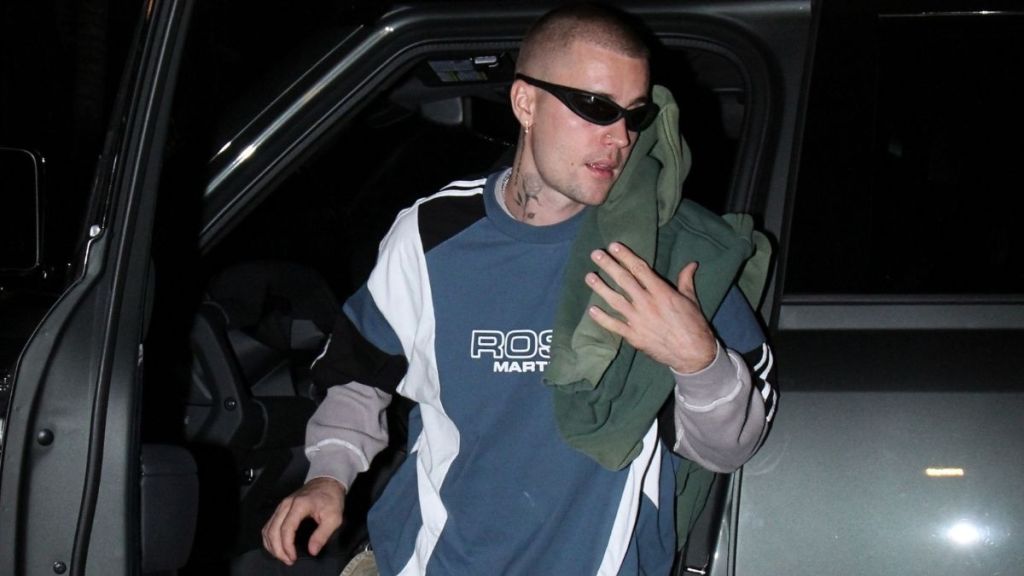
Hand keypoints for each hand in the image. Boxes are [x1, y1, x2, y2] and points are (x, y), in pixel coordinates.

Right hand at [261, 477, 345, 564]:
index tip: (293, 557)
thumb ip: (323, 534)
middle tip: (288, 560)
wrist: (328, 483)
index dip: (287, 546)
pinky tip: (276, 546)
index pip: (286, 529)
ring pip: (268, 528)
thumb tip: (313, 550)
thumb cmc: (331, 498)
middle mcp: (287, 504)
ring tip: (282, 556)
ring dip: (272, 545)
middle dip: (278, 549)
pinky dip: (270, 538)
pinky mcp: (281, 508)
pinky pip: (269, 525)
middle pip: (273, 530)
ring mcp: (282, 506)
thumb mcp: (334, 517)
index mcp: (299, 505)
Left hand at [586, 242, 716, 373]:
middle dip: (608, 265)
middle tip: (595, 254)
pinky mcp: (634, 336)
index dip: (625, 256)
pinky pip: (614, 326)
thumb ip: (686, 280)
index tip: (613, 246)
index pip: (640, 269)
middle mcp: (647, 303)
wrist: (693, 354)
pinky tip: (591, 310)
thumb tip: (692, 263)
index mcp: (661, 292)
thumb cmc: (693, 325)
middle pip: (624, 280)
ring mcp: (638, 320)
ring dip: (600, 288)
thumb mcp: (691, 300)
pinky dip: (602, 319)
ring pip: (615, 300)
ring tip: (589, 277)